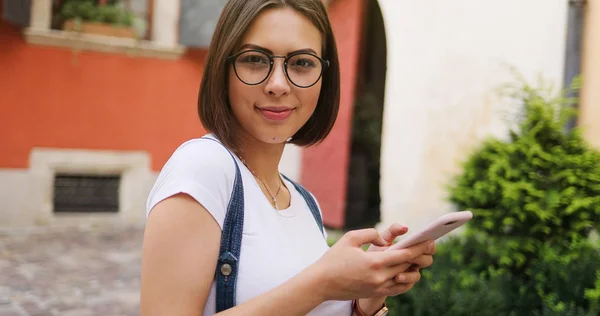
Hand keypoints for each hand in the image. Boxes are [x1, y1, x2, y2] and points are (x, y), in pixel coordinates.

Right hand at [311, 228, 435, 301]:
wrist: (321, 283)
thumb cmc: (334, 258)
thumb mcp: (350, 238)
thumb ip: (371, 234)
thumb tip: (386, 240)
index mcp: (375, 262)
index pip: (405, 255)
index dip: (419, 247)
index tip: (428, 240)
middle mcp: (380, 277)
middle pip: (408, 266)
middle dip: (419, 256)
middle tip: (428, 246)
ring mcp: (378, 287)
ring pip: (405, 278)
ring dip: (413, 268)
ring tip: (416, 258)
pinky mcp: (375, 293)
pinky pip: (398, 289)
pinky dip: (405, 280)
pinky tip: (406, 272)